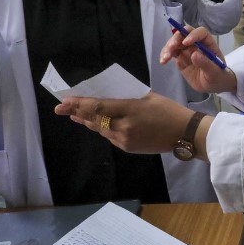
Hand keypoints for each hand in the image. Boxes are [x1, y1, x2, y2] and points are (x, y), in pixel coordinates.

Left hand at [54, 91, 196, 153]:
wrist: (184, 134)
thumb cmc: (168, 110)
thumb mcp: (148, 97)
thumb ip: (127, 97)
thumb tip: (107, 98)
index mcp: (130, 109)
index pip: (98, 106)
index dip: (79, 104)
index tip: (64, 101)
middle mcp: (124, 126)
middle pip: (94, 119)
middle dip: (76, 113)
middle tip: (60, 109)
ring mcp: (124, 139)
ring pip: (100, 129)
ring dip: (87, 121)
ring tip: (74, 116)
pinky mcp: (127, 147)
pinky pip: (109, 136)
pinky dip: (102, 128)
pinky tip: (96, 124)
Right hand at [160, 23, 236, 92]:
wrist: (213, 85)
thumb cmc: (219, 76)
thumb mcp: (215, 73)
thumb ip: (206, 64)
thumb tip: (194, 55)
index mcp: (208, 44)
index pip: (201, 33)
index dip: (193, 34)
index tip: (186, 42)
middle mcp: (197, 44)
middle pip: (184, 34)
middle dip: (176, 39)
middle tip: (171, 48)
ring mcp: (187, 50)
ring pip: (175, 42)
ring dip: (168, 47)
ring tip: (165, 58)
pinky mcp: (180, 58)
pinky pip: (171, 53)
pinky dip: (165, 55)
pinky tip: (163, 61)